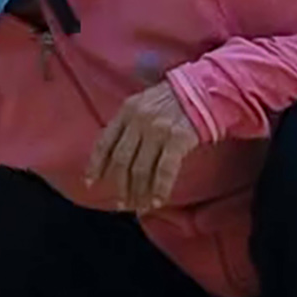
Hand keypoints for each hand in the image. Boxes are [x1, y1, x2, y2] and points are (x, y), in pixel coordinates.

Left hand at [86, 82, 202, 211]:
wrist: (206, 90)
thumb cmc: (175, 100)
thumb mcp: (145, 103)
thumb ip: (129, 124)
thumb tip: (117, 156)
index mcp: (127, 110)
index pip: (104, 142)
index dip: (96, 165)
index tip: (90, 183)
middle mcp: (138, 119)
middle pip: (122, 160)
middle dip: (120, 185)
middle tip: (121, 203)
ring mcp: (158, 129)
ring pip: (141, 169)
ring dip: (139, 192)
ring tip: (140, 207)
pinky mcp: (178, 138)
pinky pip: (164, 170)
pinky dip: (159, 189)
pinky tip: (157, 201)